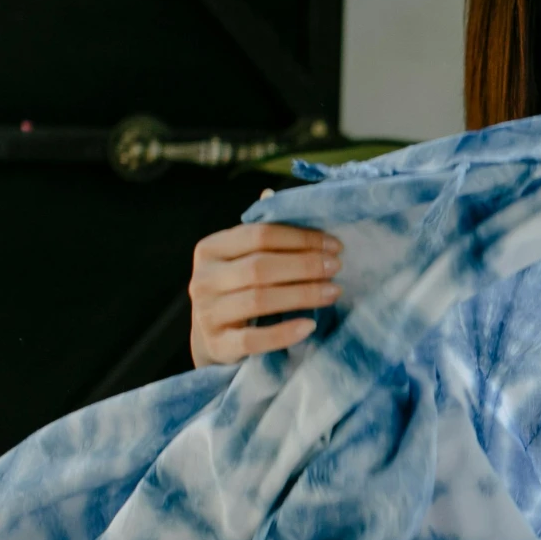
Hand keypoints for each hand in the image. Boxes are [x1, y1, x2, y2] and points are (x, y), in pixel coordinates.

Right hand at [188, 205, 341, 366]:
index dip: (300, 238)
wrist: (214, 339)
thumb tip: (274, 194)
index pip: (259, 234)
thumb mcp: (242, 259)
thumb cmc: (237, 291)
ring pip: (259, 300)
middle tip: (336, 267)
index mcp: (210, 248)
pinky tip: (310, 326)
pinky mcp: (217, 345)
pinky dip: (284, 333)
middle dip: (305, 265)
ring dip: (302, 294)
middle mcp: (203, 279)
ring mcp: (207, 314)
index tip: (334, 245)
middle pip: (260, 267)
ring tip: (333, 292)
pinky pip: (254, 340)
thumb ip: (261, 234)